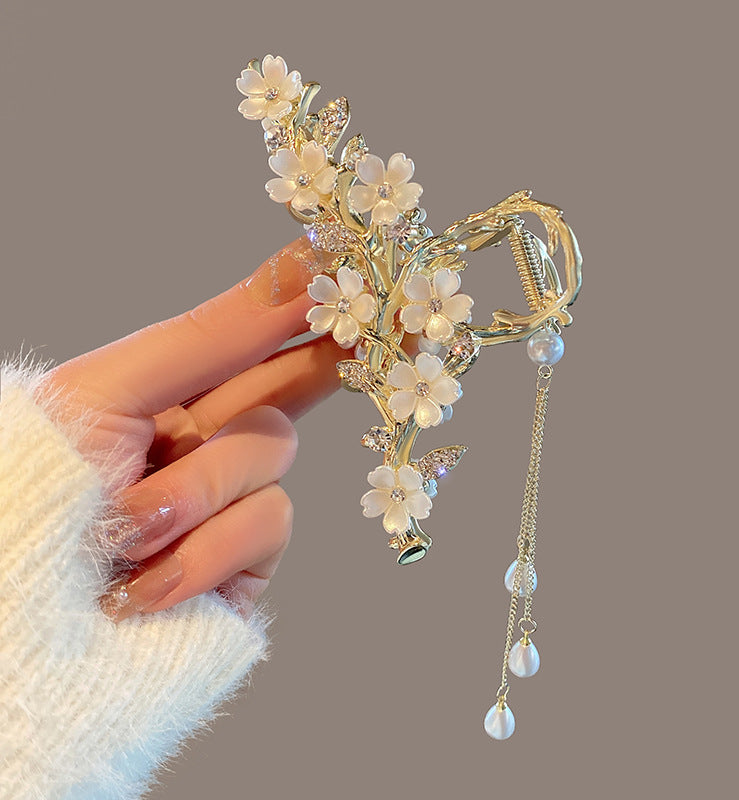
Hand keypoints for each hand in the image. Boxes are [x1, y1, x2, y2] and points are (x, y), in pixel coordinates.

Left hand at [42, 236, 341, 621]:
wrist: (21, 620)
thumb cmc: (39, 489)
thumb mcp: (123, 387)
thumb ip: (223, 327)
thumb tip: (305, 258)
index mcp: (170, 392)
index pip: (254, 339)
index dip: (309, 305)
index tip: (361, 269)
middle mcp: (207, 442)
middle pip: (290, 386)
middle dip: (336, 352)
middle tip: (400, 316)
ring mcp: (232, 505)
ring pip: (274, 455)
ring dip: (200, 489)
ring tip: (128, 526)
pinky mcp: (247, 568)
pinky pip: (268, 527)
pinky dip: (206, 551)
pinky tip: (148, 583)